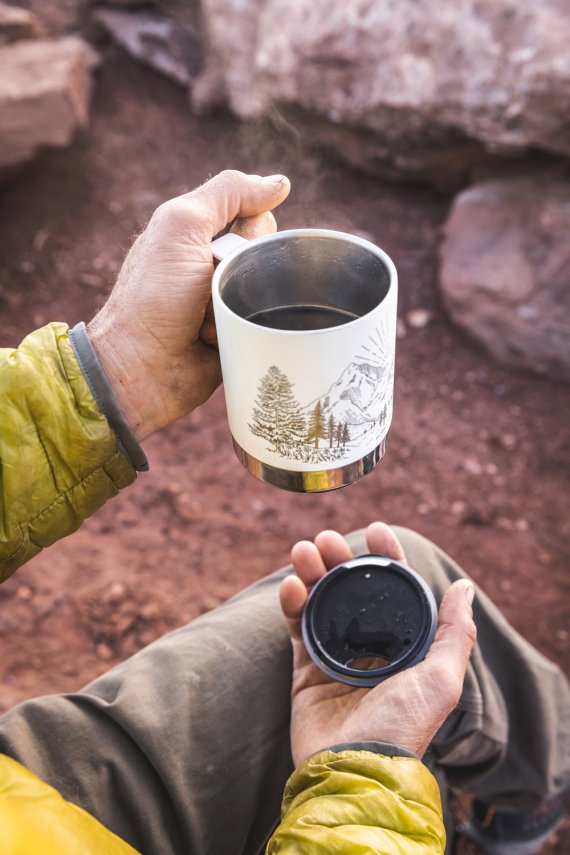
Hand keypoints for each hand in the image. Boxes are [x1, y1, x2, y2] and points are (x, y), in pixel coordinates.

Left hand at [87, 170, 290, 440]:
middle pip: (269, 252)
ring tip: (216, 322)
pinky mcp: (238, 336)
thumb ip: (227, 193)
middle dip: (248, 270)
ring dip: (246, 304)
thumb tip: (279, 183)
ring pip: (273, 291)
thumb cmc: (153, 297)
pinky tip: (225, 340)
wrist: (142, 367)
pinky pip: (268, 327)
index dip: (252, 230)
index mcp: (199, 234)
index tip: (221, 249)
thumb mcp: (181, 226)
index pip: (257, 216)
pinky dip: (251, 331)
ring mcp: (228, 302)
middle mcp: (216, 265)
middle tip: (213, 288)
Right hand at [280, 522, 476, 765]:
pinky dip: (292, 604)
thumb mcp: (441, 679)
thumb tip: (463, 586)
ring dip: (311, 572)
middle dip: (339, 559)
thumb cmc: (402, 727)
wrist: (354, 769)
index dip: (386, 557)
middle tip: (325, 538)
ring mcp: (337, 657)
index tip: (375, 529)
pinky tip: (290, 585)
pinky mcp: (307, 671)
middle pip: (352, 590)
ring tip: (302, 550)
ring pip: (321, 602)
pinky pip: (297, 628)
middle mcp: (371, 648)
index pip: (395, 590)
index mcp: (404, 646)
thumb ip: (454, 633)